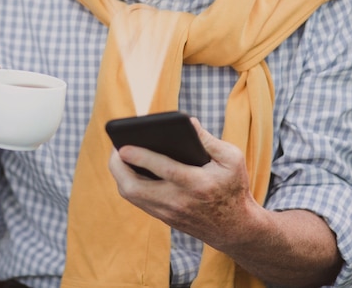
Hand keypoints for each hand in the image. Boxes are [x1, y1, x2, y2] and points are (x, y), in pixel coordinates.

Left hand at [109, 119, 341, 285]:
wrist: (236, 229)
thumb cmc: (234, 187)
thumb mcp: (232, 159)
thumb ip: (209, 140)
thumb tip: (188, 122)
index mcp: (197, 184)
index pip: (163, 169)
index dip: (141, 156)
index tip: (123, 146)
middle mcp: (178, 201)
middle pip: (135, 188)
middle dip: (118, 167)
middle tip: (115, 146)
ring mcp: (168, 212)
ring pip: (132, 196)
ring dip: (120, 174)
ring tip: (118, 153)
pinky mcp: (163, 217)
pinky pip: (138, 199)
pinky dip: (129, 182)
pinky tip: (127, 167)